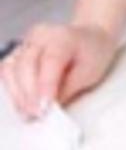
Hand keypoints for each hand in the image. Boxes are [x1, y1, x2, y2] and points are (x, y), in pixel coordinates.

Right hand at [0, 23, 116, 118]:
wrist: (91, 36)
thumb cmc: (94, 54)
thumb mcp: (90, 73)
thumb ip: (69, 88)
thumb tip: (49, 106)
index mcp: (63, 37)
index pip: (50, 61)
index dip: (45, 85)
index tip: (45, 107)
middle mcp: (40, 35)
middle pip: (26, 64)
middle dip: (29, 94)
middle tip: (36, 114)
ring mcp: (26, 41)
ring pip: (11, 68)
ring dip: (17, 93)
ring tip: (27, 113)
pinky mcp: (18, 51)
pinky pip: (8, 70)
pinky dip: (12, 88)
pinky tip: (21, 103)